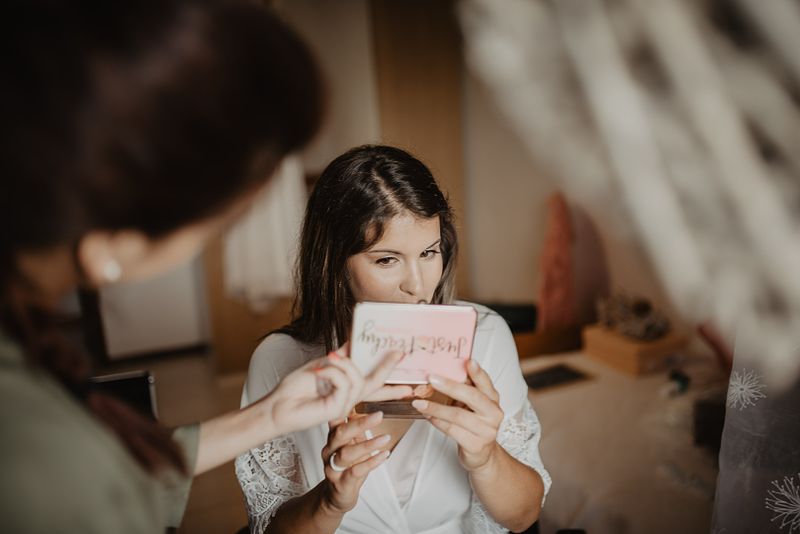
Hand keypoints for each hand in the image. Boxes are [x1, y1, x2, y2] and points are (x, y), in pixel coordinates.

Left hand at [265, 347, 410, 435]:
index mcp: (346, 387)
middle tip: (399, 353)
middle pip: (377, 383)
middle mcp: (349, 397)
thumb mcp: (321, 364)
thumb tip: (354, 342)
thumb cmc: (296, 388)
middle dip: (389, 368)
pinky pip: (344, 383)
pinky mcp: (338, 408)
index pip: (372, 381)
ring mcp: (345, 404)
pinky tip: (318, 372)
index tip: (402, 359)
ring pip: (359, 379)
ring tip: (328, 359)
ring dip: (343, 364)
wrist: (278, 405)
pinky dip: (332, 372)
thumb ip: (340, 357)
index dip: (389, 373)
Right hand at [320, 411, 390, 513]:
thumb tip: (370, 402)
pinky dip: (371, 462)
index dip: (348, 407)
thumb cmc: (347, 466)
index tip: (362, 395)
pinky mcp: (341, 482)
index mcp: (333, 436)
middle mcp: (330, 450)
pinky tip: (384, 455)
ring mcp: (333, 467)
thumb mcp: (353, 443)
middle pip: (340, 433)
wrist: (336, 496)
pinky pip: (355, 471)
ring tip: (386, 438)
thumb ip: (358, 426)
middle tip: (379, 415)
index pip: (336, 417)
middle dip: (360, 423)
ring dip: (368, 445)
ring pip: (347, 453)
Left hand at [412, 360, 503, 471]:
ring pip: (458, 416)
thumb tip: (441, 372)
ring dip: (436, 408)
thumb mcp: (473, 405)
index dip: (478, 372)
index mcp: (493, 399)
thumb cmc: (474, 424)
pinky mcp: (475, 445)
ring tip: (419, 403)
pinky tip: (428, 416)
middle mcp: (493, 414)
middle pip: (472, 397)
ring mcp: (486, 431)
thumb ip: (465, 389)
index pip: (486, 383)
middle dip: (450, 386)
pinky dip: (437, 422)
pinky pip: (452, 430)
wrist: (482, 454)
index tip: (468, 361)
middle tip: (431, 378)